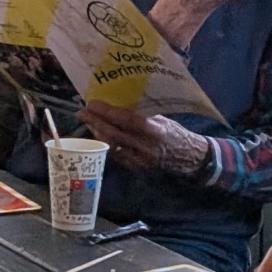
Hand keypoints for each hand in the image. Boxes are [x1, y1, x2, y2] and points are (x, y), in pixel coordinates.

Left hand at [79, 101, 211, 177]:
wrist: (190, 156)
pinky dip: (107, 145)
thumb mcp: (162, 118)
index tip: (92, 103)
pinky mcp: (138, 167)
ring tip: (89, 122)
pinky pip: (117, 156)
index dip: (107, 112)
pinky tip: (100, 136)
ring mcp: (141, 159)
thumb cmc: (176, 132)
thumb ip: (142, 115)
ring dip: (98, 133)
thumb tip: (120, 105)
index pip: (126, 120)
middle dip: (95, 122)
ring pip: (112, 146)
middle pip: (114, 134)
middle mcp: (146, 146)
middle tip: (82, 112)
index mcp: (155, 130)